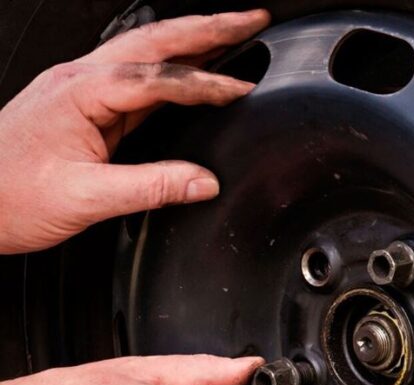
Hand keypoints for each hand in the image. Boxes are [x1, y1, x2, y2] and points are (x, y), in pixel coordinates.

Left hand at [0, 10, 269, 253]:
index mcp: (80, 92)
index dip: (206, 82)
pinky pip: (141, 74)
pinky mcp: (87, 103)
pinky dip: (176, 66)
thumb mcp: (85, 197)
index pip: (159, 78)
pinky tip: (196, 68)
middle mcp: (81, 78)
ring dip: (194, 37)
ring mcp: (84, 87)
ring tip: (235, 32)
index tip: (242, 88)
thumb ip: (152, 187)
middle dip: (210, 26)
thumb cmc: (9, 196)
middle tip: (252, 19)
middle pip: (157, 40)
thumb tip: (204, 182)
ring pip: (149, 49)